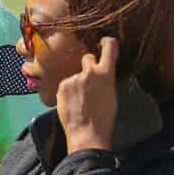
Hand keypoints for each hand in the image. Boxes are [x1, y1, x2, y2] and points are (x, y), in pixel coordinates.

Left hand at [57, 36, 118, 154]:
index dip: (107, 43)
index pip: (109, 47)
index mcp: (106, 73)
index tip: (104, 42)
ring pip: (75, 74)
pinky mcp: (62, 86)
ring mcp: (74, 78)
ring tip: (80, 101)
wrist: (87, 133)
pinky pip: (66, 84)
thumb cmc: (104, 118)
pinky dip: (68, 91)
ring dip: (77, 83)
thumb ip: (104, 80)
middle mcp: (89, 72)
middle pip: (87, 57)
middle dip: (88, 65)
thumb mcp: (111, 95)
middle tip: (88, 80)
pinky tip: (72, 104)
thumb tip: (100, 74)